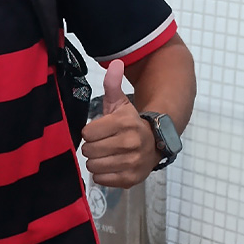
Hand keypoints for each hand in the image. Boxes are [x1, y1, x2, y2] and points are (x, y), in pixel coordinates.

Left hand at [79, 60, 158, 187]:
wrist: (155, 143)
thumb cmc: (130, 123)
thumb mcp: (121, 103)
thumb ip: (113, 84)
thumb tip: (115, 63)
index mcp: (124, 123)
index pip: (87, 133)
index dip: (90, 132)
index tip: (99, 131)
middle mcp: (130, 143)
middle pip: (89, 151)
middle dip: (92, 147)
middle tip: (102, 143)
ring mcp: (132, 162)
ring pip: (93, 166)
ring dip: (96, 161)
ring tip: (106, 154)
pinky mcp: (131, 178)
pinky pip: (101, 180)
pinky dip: (102, 174)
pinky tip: (111, 165)